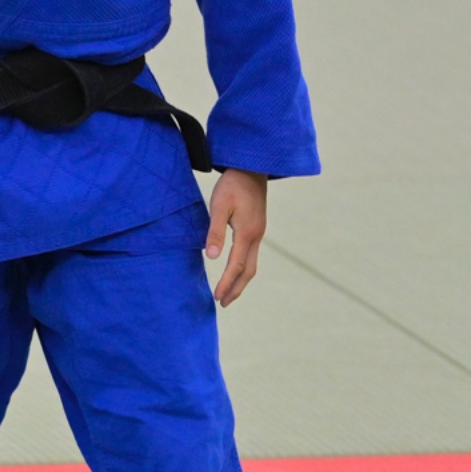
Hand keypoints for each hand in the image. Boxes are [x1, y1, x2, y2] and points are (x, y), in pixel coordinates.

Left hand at [204, 169, 267, 306]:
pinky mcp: (257, 228)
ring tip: (229, 292)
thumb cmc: (232, 185)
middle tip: (223, 303)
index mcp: (247, 233)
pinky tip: (235, 270)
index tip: (217, 297)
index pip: (236, 266)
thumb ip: (215, 231)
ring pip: (252, 264)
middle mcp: (256, 236)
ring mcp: (259, 233)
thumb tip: (212, 257)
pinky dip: (243, 268)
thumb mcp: (219, 206)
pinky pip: (252, 255)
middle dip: (236, 288)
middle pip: (249, 271)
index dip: (226, 283)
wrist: (252, 168)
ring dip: (241, 280)